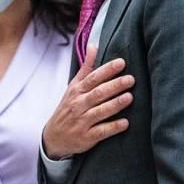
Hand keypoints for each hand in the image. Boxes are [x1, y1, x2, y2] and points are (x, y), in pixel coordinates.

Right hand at [42, 45, 133, 159]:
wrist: (53, 137)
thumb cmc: (67, 108)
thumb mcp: (73, 87)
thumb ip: (86, 68)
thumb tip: (93, 46)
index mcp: (76, 91)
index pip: (93, 78)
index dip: (107, 70)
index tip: (121, 63)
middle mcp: (78, 105)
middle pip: (97, 93)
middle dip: (114, 86)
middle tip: (130, 79)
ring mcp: (82, 121)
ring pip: (100, 111)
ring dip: (115, 104)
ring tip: (129, 97)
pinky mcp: (87, 137)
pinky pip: (101, 132)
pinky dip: (113, 127)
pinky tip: (125, 123)